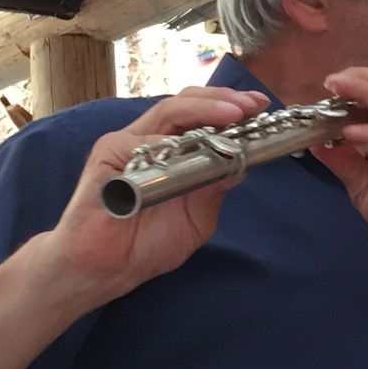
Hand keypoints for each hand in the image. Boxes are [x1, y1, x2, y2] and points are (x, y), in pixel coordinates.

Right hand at [36, 87, 271, 304]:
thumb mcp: (196, 218)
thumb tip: (240, 164)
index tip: (260, 106)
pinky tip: (192, 149)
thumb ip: (214, 190)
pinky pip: (142, 143)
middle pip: (186, 104)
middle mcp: (150, 140)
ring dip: (204, 111)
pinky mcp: (107, 156)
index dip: (230, 107)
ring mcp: (127, 145)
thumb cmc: (147, 244)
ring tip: (234, 114)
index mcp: (172, 152)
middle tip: (251, 104)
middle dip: (222, 100)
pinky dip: (170, 144)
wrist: (107, 268)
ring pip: (168, 113)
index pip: (200, 117)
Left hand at [310, 67, 367, 263]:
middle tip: (329, 82)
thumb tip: (315, 143)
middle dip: (355, 78)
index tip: (314, 101)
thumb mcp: (363, 190)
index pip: (366, 101)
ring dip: (362, 90)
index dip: (342, 96)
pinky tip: (350, 134)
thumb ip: (344, 165)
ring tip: (336, 87)